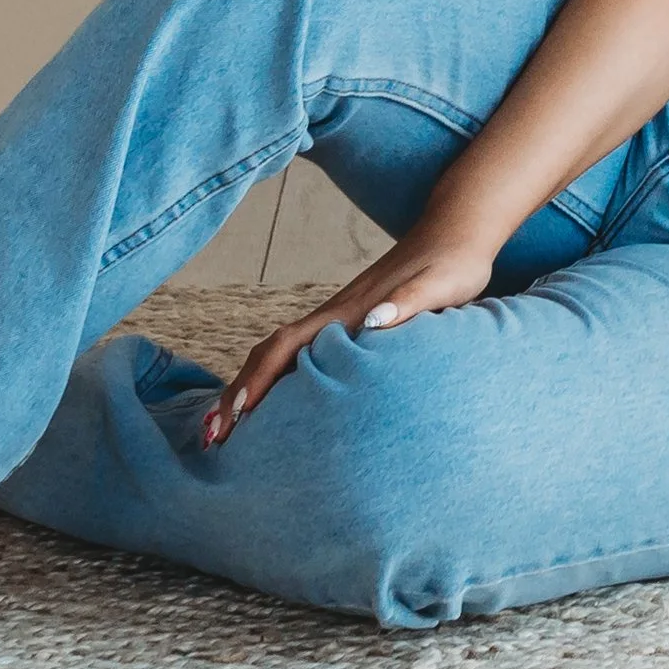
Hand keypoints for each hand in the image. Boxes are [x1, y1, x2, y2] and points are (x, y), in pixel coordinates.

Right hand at [199, 231, 495, 444]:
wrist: (456, 232)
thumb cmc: (452, 264)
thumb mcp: (437, 287)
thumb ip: (406, 304)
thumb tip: (370, 324)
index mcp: (349, 312)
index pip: (288, 347)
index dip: (260, 380)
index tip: (238, 414)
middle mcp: (334, 315)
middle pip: (270, 353)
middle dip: (238, 392)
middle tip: (212, 436)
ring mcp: (339, 318)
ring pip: (280, 354)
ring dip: (250, 387)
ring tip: (227, 426)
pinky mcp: (349, 321)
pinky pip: (299, 354)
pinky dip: (275, 378)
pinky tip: (275, 402)